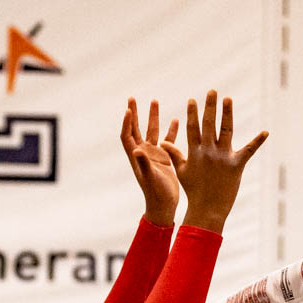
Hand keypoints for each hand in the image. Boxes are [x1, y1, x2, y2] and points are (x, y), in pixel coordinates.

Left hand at [121, 98, 178, 225]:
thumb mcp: (150, 177)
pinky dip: (170, 130)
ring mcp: (154, 154)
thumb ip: (144, 163)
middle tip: (132, 98)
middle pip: (135, 129)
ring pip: (152, 131)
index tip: (128, 109)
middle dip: (134, 114)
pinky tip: (176, 119)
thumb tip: (136, 149)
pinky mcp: (165, 157)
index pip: (127, 135)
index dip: (127, 123)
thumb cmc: (155, 193)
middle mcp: (142, 153)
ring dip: (152, 117)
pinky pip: (167, 140)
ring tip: (154, 101)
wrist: (164, 204)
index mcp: (136, 156)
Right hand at [162, 91, 267, 232]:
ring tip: (227, 99)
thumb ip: (175, 155)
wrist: (207, 209)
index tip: (192, 100)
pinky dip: (257, 141)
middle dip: (210, 107)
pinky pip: (249, 150)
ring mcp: (223, 157)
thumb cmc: (193, 191)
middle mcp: (208, 152)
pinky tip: (265, 132)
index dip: (192, 114)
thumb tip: (163, 143)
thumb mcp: (183, 171)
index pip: (193, 129)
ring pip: (226, 131)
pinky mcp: (236, 164)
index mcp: (195, 153)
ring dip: (227, 114)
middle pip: (209, 124)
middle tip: (212, 91)